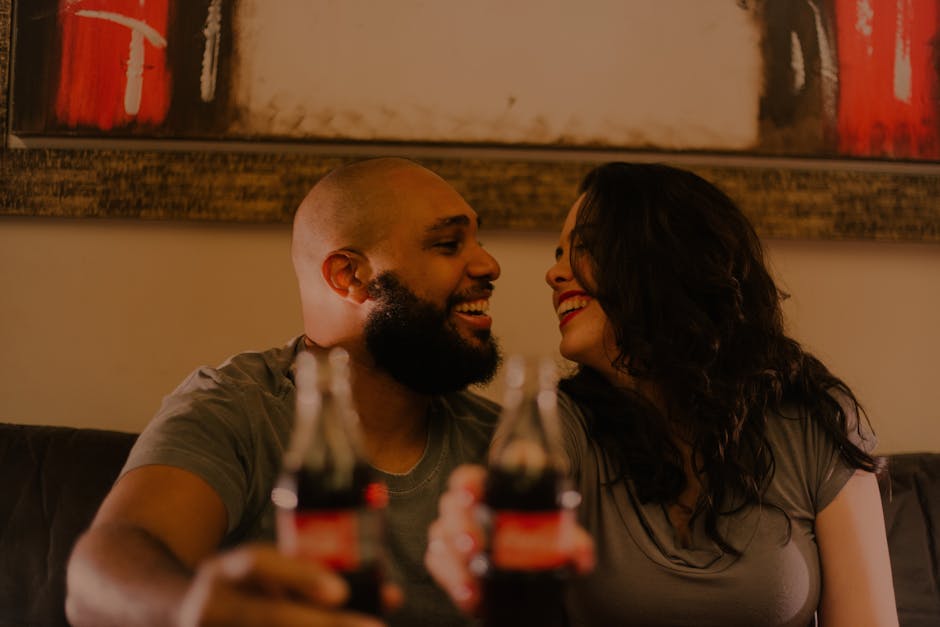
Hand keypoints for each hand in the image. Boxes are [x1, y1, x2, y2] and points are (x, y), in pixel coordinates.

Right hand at [178, 543, 401, 626]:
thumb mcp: (262, 573)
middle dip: (322, 625)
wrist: (176, 616)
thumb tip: (391, 596)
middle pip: (267, 616)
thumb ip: (312, 576)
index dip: (299, 575)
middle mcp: (210, 606)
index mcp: (223, 571)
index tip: (340, 590)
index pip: (257, 562)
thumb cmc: (242, 592)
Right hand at [424, 465, 594, 614]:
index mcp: (491, 493)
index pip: (471, 479)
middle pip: (451, 507)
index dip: (466, 483)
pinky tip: (470, 595)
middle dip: (460, 526)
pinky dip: (451, 579)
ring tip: (473, 580)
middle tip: (474, 545)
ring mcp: (453, 534)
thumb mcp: (559, 539)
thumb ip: (572, 542)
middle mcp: (467, 510)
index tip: (470, 494)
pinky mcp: (446, 561)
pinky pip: (436, 563)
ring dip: (454, 559)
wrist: (527, 573)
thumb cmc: (538, 542)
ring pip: (440, 536)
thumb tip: (578, 552)